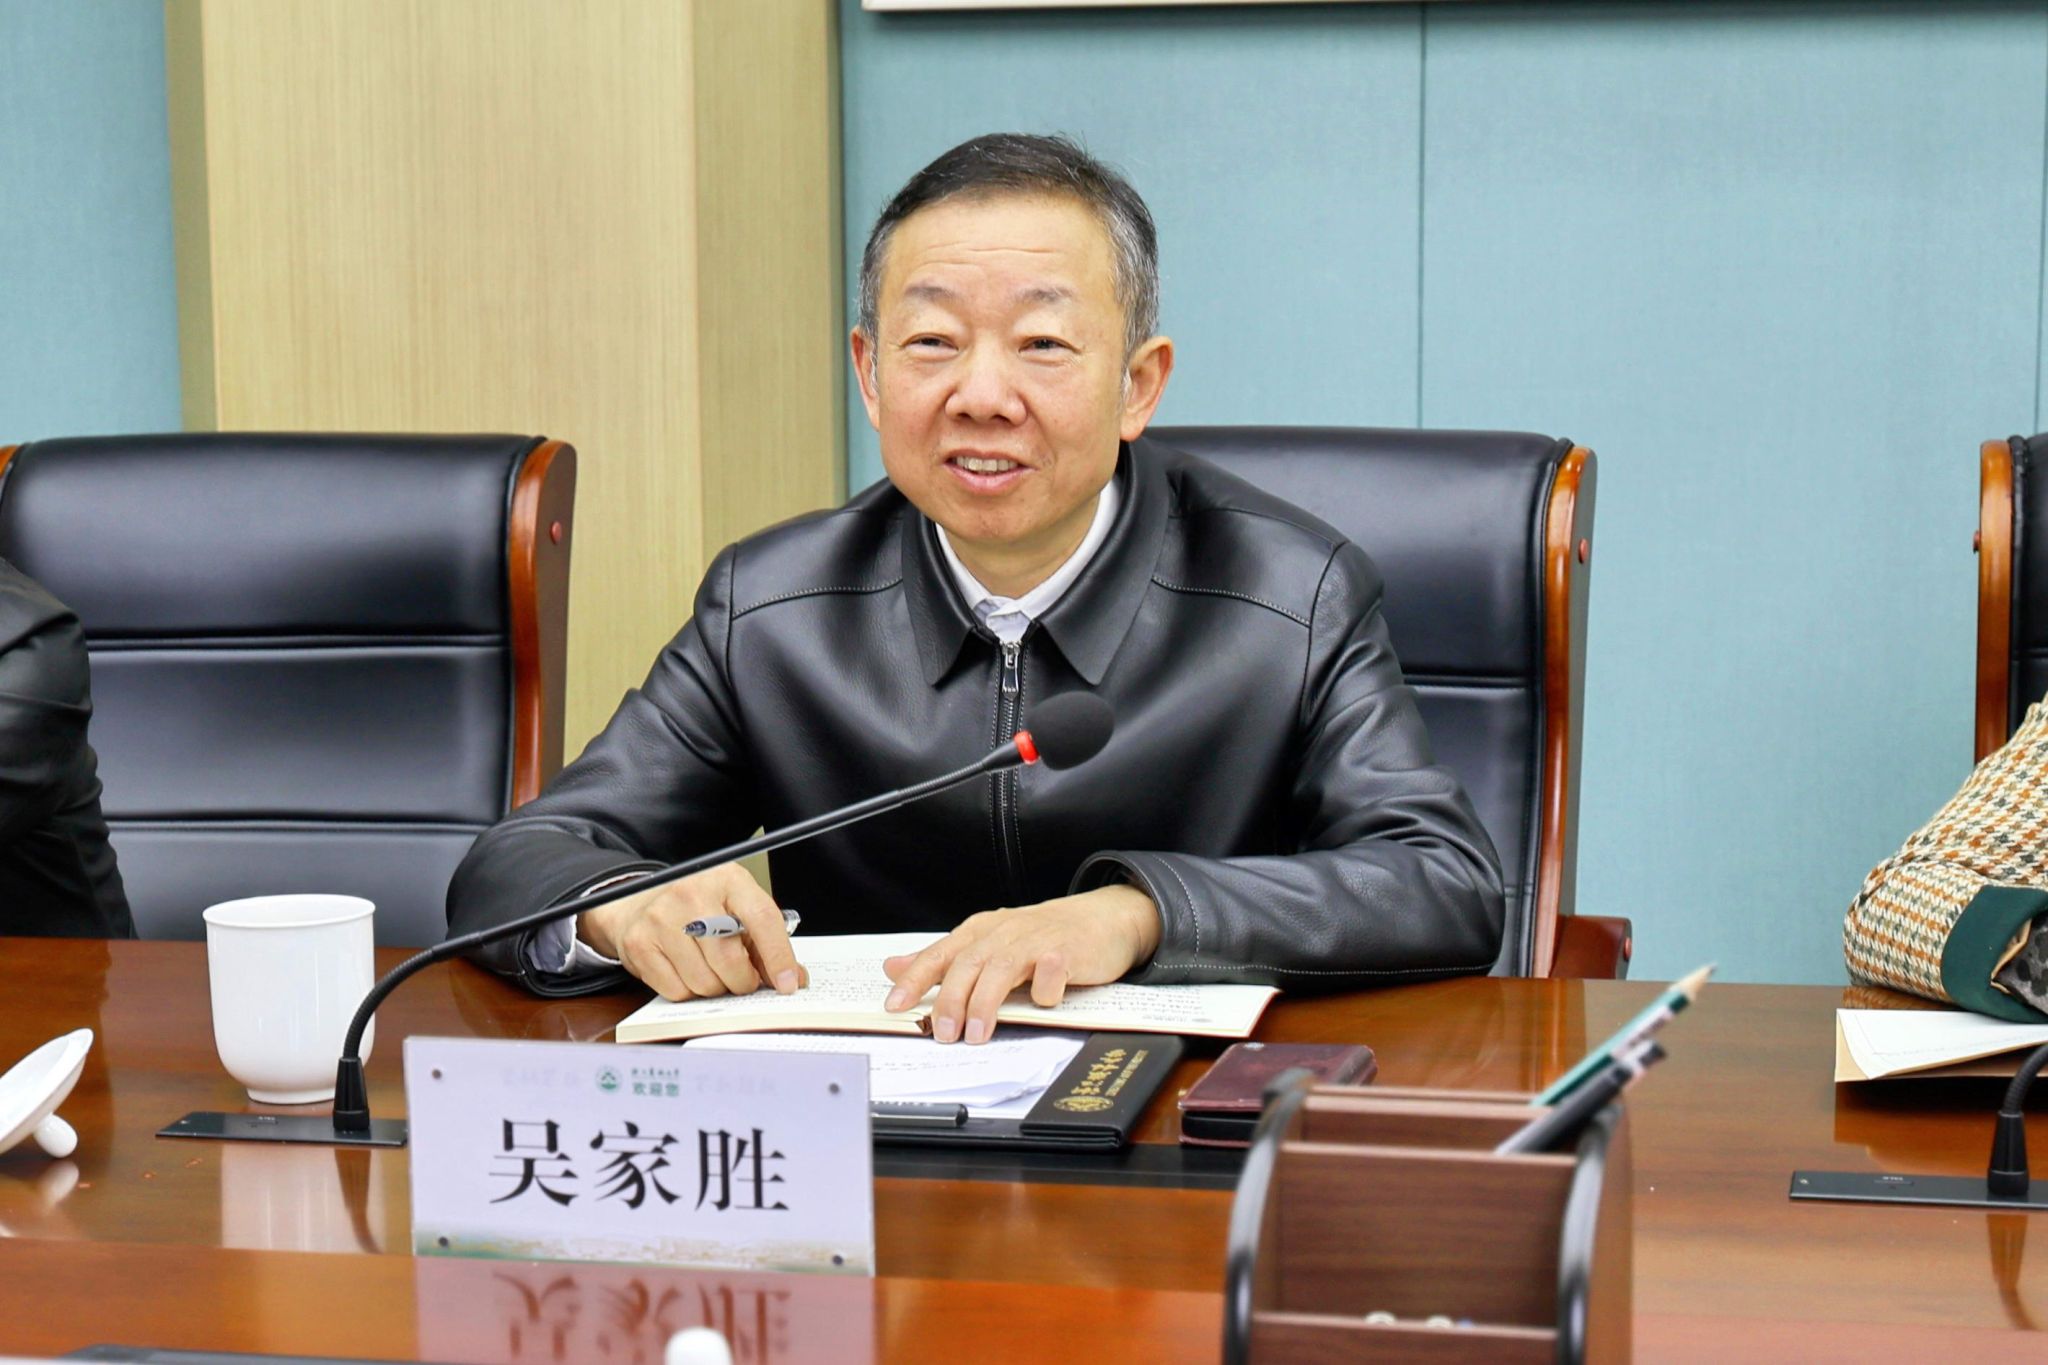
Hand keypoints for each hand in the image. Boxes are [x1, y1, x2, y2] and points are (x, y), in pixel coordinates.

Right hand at [576, 862, 805, 1001]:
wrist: (638, 901)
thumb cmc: (697, 906)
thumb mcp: (736, 908)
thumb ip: (764, 942)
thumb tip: (793, 978)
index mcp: (727, 880)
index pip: (762, 918)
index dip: (779, 956)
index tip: (788, 983)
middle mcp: (692, 894)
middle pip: (729, 959)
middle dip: (743, 982)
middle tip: (743, 980)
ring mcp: (661, 918)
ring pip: (704, 982)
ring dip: (715, 988)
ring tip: (711, 970)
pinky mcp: (639, 944)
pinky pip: (676, 991)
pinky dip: (688, 992)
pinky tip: (686, 971)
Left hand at [880, 884, 1161, 1043]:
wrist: (1103, 918)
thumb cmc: (1042, 937)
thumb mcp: (988, 943)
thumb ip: (945, 959)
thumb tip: (894, 968)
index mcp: (981, 932)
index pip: (940, 955)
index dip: (915, 981)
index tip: (895, 1008)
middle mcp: (1004, 932)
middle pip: (968, 964)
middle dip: (951, 999)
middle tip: (943, 1034)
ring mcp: (1035, 940)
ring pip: (1002, 968)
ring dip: (987, 1002)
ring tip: (978, 1034)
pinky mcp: (1067, 950)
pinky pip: (1050, 970)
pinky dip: (1043, 987)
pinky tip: (1041, 1002)